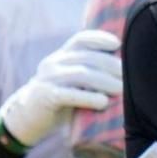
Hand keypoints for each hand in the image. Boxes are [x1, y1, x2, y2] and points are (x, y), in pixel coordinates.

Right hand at [0, 29, 123, 147]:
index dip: (100, 38)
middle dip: (111, 66)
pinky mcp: (45, 97)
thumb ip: (89, 74)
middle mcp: (53, 63)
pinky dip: (88, 98)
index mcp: (60, 57)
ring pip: (81, 74)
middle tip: (130, 77)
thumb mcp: (70, 82)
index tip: (118, 44)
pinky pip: (69, 94)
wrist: (26, 118)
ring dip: (105, 81)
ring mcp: (47, 79)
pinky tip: (102, 102)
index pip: (81, 39)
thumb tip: (125, 72)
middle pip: (87, 58)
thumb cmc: (59, 100)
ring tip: (121, 90)